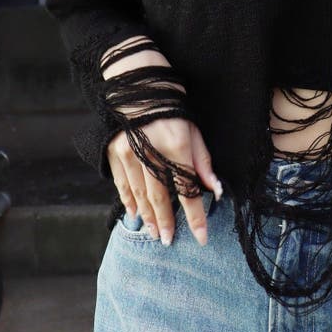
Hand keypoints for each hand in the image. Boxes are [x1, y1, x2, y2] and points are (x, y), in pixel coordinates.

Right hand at [107, 116, 221, 246]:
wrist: (140, 90)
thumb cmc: (173, 112)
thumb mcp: (194, 132)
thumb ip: (203, 163)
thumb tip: (217, 191)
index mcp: (176, 146)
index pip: (188, 189)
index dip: (196, 216)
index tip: (202, 237)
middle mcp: (151, 152)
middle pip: (160, 197)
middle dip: (166, 222)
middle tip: (169, 241)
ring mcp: (129, 153)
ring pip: (139, 194)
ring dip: (148, 217)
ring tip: (155, 233)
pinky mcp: (114, 152)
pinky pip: (122, 184)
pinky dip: (129, 201)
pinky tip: (134, 214)